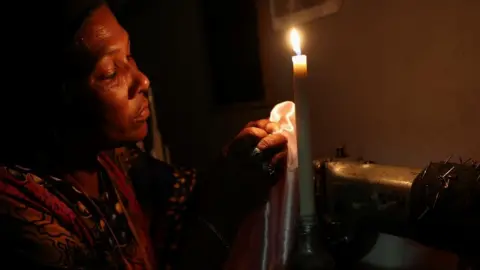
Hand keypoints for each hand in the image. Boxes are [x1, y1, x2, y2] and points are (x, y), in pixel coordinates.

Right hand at [195, 119, 287, 235]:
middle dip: (276, 136)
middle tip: (282, 136)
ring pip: (276, 155)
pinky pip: (277, 171)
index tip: (269, 126)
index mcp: (230, 152)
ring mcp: (255, 173)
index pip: (250, 132)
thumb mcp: (220, 161)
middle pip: (266, 141)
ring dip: (282, 149)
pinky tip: (281, 163)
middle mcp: (243, 160)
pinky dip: (281, 165)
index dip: (262, 127)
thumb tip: (254, 133)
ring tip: (284, 148)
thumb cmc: (214, 186)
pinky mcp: (264, 187)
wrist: (216, 213)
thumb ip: (235, 147)